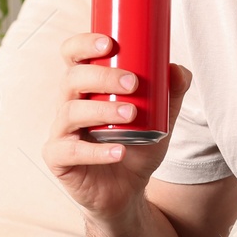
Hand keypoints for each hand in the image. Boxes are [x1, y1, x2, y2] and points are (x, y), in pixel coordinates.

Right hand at [42, 31, 193, 222]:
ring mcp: (61, 131)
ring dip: (102, 110)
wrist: (127, 192)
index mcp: (86, 86)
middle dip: (102, 77)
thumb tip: (178, 70)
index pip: (73, 55)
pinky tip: (119, 152)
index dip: (83, 44)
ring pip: (71, 112)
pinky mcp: (58, 158)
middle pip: (72, 78)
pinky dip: (96, 151)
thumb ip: (170, 94)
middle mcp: (68, 103)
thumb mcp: (160, 120)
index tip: (109, 44)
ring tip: (131, 116)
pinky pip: (70, 150)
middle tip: (134, 83)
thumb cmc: (137, 147)